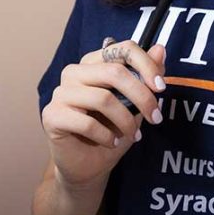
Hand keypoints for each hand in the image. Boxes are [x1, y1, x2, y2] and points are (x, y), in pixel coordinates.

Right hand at [42, 41, 165, 190]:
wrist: (88, 165)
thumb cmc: (112, 129)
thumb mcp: (135, 103)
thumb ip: (146, 76)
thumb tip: (160, 49)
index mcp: (94, 62)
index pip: (121, 49)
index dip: (146, 65)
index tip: (161, 88)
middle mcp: (74, 72)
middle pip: (114, 72)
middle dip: (141, 96)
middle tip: (156, 117)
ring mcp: (60, 92)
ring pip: (103, 98)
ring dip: (126, 120)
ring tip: (134, 135)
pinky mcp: (52, 115)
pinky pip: (87, 123)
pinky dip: (106, 135)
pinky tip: (112, 142)